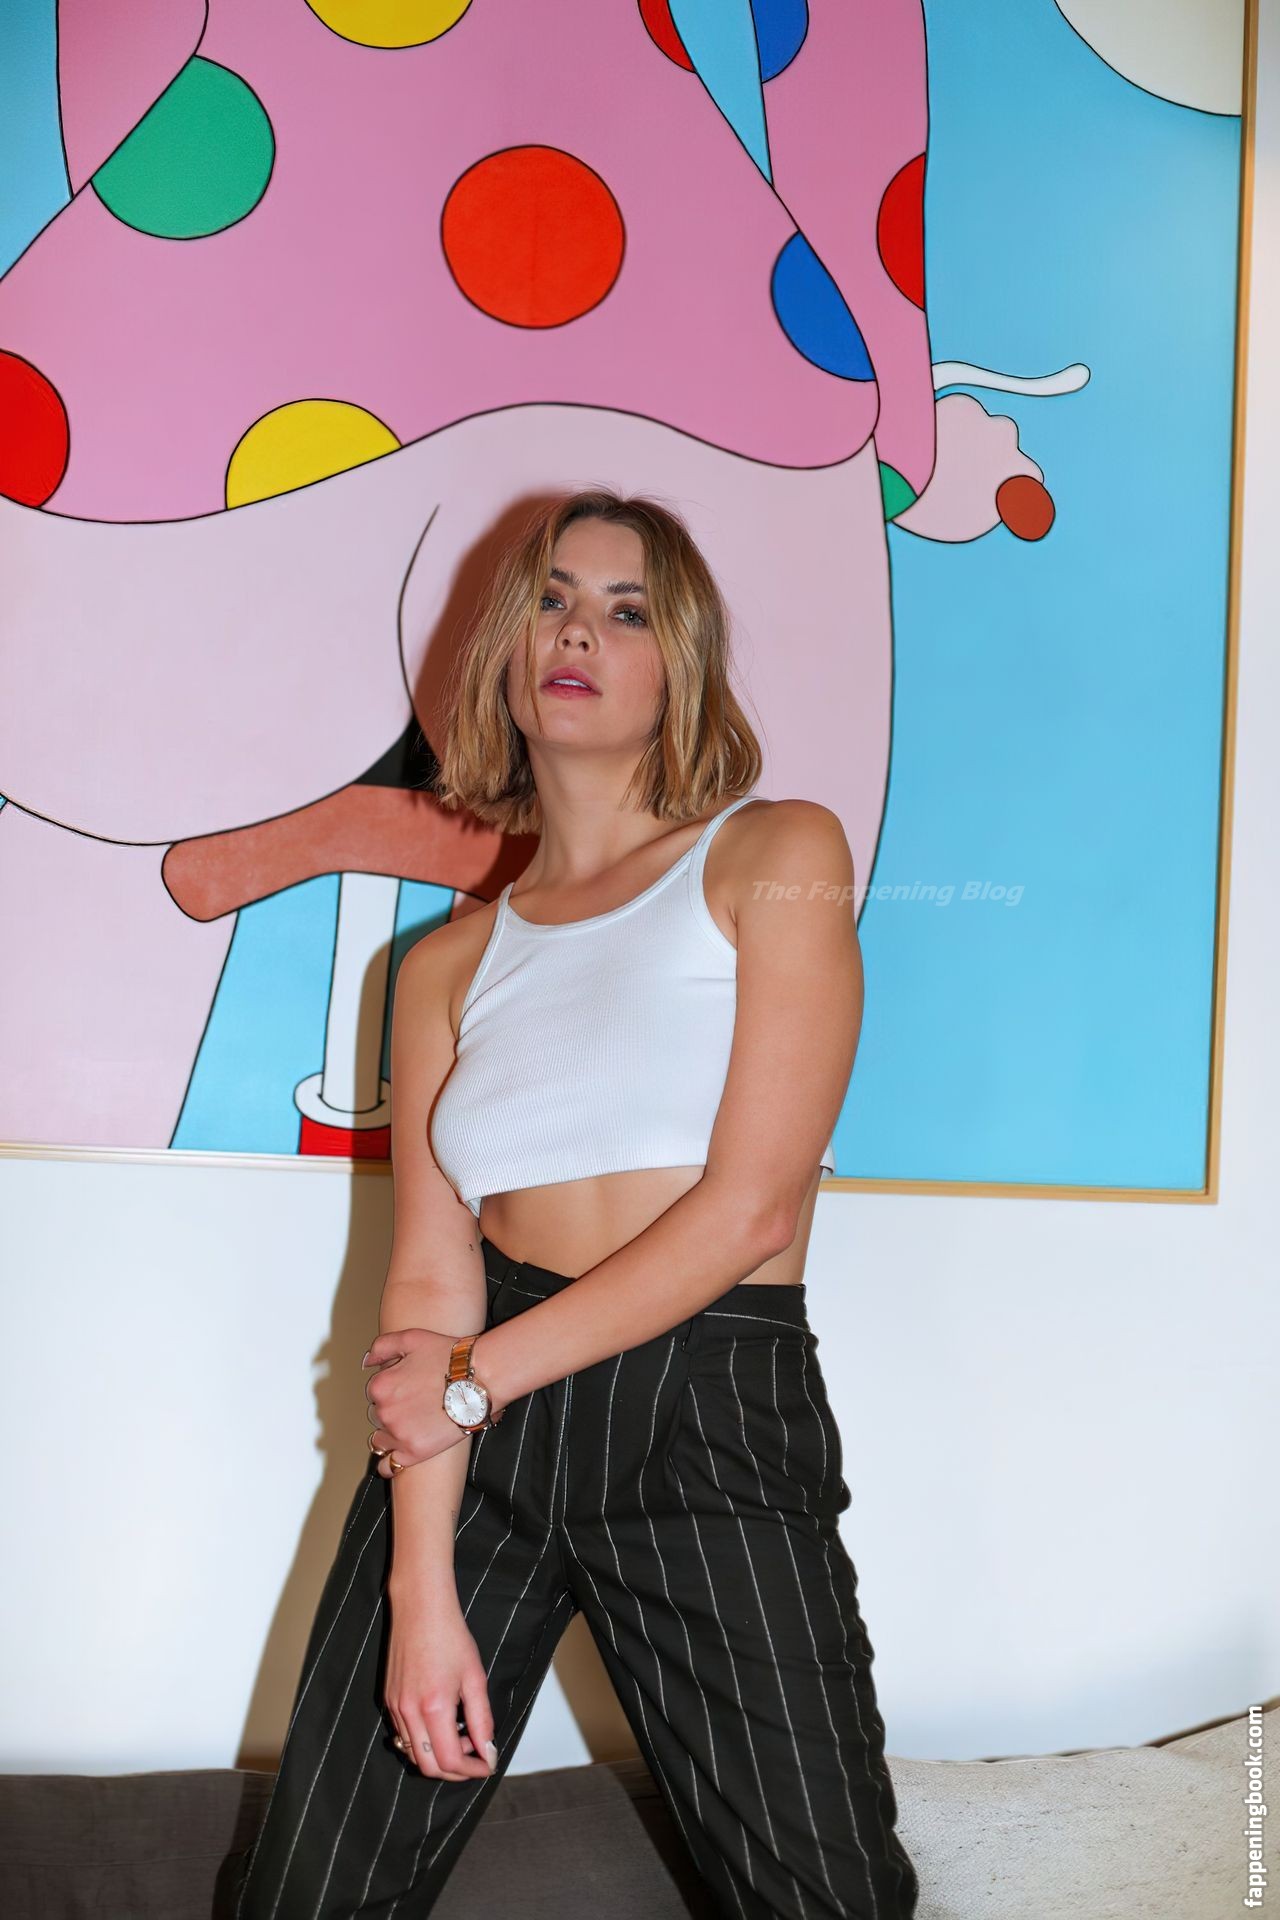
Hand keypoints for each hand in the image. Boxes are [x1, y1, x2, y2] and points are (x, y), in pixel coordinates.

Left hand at [363, 1328, 473, 1477]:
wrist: (479, 1379)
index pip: (374, 1391)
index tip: (406, 1386)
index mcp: (380, 1386)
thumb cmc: (449, 1357)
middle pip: (377, 1415)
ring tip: (410, 1425)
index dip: (391, 1387)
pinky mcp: (414, 1452)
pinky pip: (390, 1465)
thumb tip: (367, 1361)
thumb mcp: (412, 1339)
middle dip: (392, 1409)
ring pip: (381, 1438)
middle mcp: (384, 1412)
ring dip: (390, 1433)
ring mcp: (398, 1434)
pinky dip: (389, 1463)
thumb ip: (382, 1346)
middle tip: (414, 1402)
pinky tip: (396, 1456)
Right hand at [385, 1587, 498, 1781]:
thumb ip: (482, 1720)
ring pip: (414, 1754)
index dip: (471, 1770)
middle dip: (455, 1771)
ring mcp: (394, 1707)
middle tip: (475, 1758)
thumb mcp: (475, 1678)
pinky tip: (442, 1725)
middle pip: (428, 1766)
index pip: (450, 1760)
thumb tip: (488, 1752)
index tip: (487, 1764)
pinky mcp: (388, 1700)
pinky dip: (423, 1742)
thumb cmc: (450, 1636)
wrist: (420, 1608)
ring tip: (461, 1735)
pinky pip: (403, 1736)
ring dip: (439, 1756)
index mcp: (433, 1707)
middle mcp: (408, 1712)